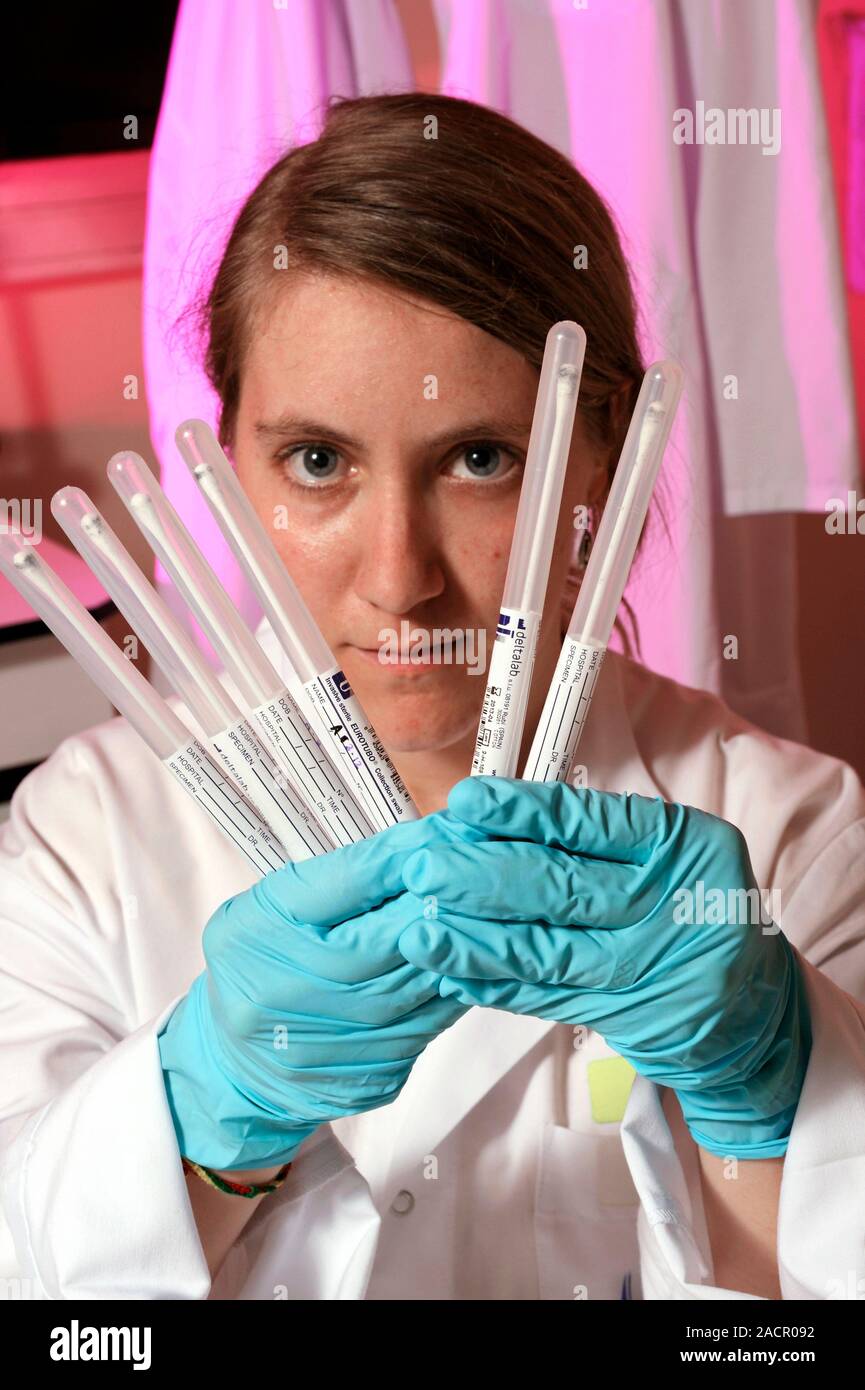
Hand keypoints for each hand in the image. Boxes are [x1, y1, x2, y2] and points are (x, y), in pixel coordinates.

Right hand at [157, 813, 480, 1170]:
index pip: (345, 882)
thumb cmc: (262, 964)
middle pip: (385, 938)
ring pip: (415, 986)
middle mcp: (283, 991)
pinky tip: (480, 964)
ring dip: (461, 946)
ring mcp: (323, 1045)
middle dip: (440, 899)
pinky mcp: (364, 1077)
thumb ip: (336, 882)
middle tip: (485, 867)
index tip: (448, 828)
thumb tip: (421, 848)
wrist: (236, 1067)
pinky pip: (427, 1028)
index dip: (404, 855)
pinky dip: (457, 991)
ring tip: (493, 911)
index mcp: (255, 933)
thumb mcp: (272, 908)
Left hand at [397, 778, 811, 1158]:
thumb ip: (594, 839)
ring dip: (475, 939)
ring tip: (419, 927)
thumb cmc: (689, 910)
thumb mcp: (668, 857)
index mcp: (683, 845)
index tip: (465, 803)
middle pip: (562, 885)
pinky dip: (495, 983)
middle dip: (481, 876)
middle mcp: (673, 903)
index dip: (522, 812)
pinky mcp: (629, 1017)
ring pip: (547, 948)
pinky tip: (451, 970)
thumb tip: (488, 820)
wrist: (754, 1008)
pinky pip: (548, 996)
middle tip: (422, 865)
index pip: (590, 821)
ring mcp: (654, 965)